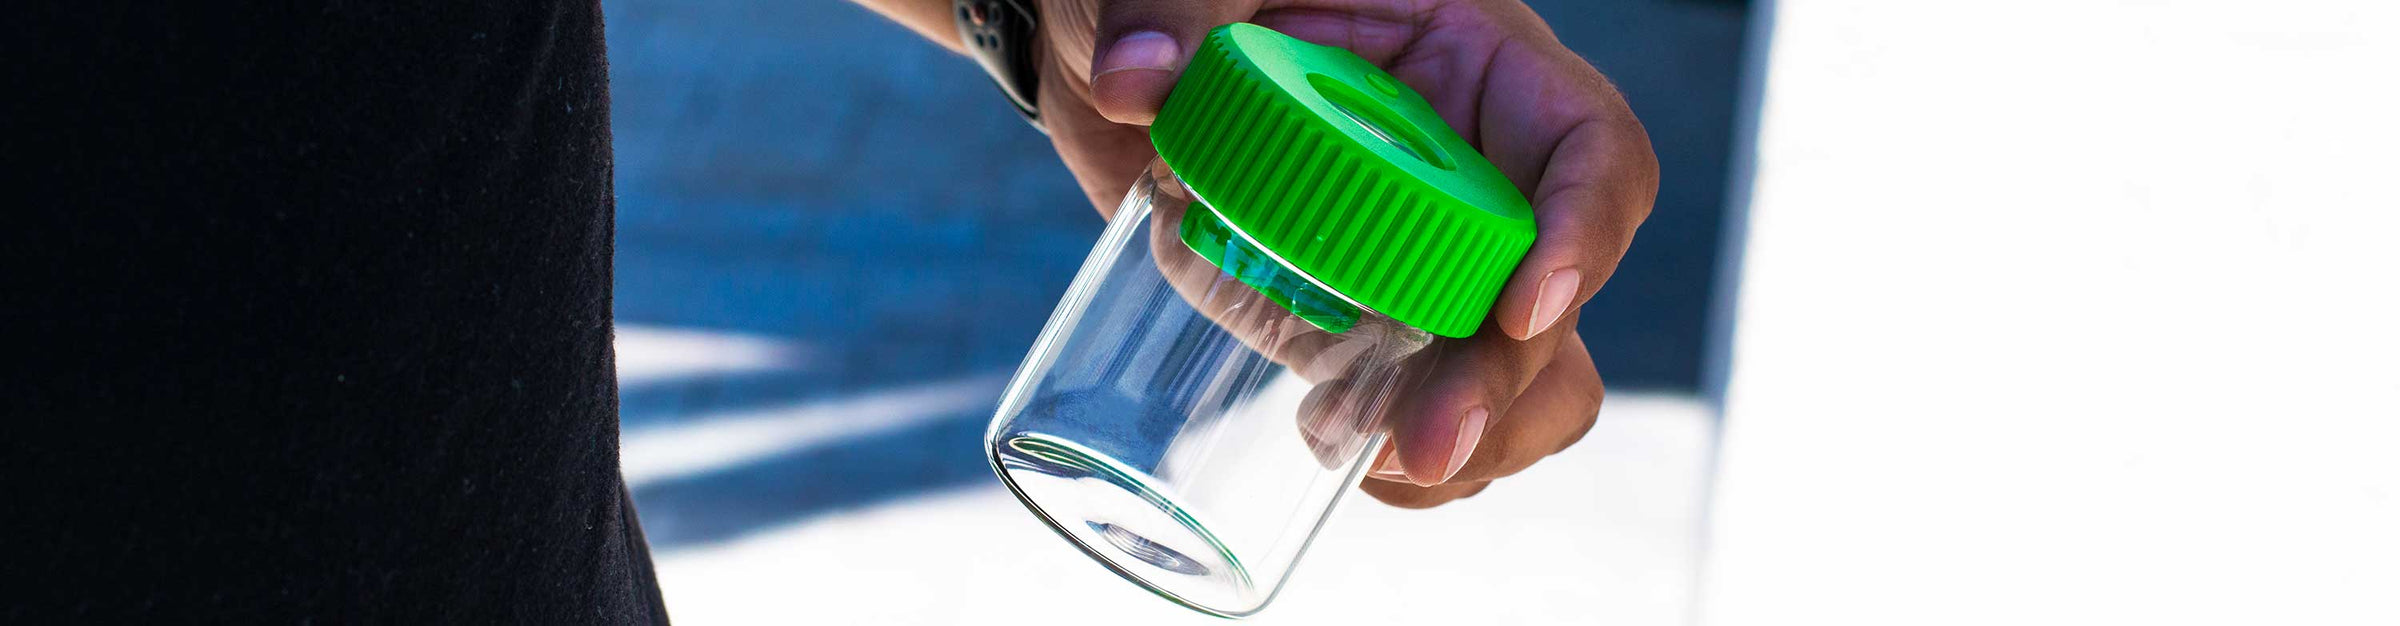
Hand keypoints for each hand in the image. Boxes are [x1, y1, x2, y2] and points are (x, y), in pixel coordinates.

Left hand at [1032, 0, 1658, 506]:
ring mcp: (1428, 258)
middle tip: (1425, 443)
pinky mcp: (1365, 320)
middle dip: (1508, 380)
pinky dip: (1413, 459)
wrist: (1122, 62)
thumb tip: (1140, 80)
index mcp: (1474, 61)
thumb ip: (1168, 5)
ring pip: (1523, 370)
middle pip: (1557, 288)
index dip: (1582, 228)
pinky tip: (1346, 460)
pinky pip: (1434, 402)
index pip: (1587, 144)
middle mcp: (1477, 168)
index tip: (1520, 307)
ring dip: (1482, 437)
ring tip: (1382, 466)